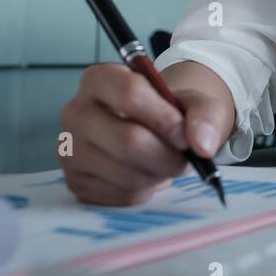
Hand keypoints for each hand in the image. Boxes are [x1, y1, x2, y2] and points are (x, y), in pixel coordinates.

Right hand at [59, 62, 235, 205]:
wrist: (151, 133)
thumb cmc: (167, 113)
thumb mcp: (192, 102)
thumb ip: (204, 114)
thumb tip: (202, 144)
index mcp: (100, 79)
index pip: (130, 93)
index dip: (164, 119)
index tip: (185, 138)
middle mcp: (77, 111)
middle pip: (128, 140)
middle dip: (167, 157)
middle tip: (185, 160)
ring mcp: (70, 149)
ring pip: (126, 174)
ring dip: (158, 175)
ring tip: (166, 164)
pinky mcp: (75, 182)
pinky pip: (120, 196)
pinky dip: (144, 191)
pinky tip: (147, 175)